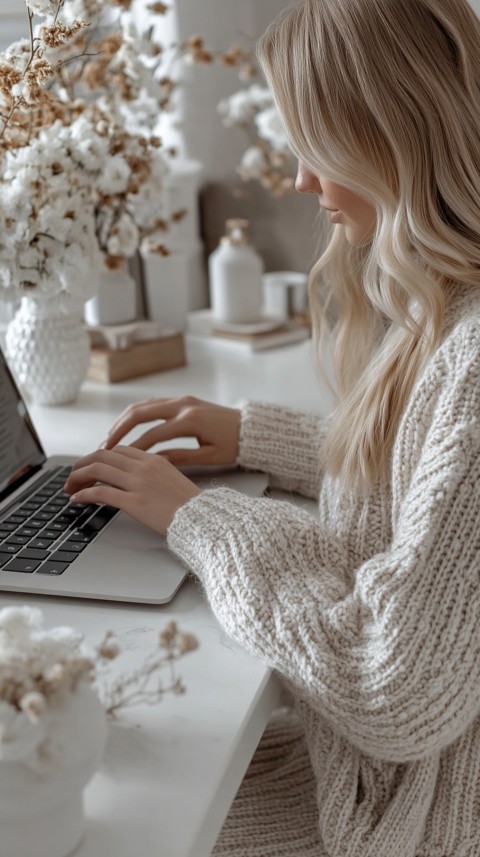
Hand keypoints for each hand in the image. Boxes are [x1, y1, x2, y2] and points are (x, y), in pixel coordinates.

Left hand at [63, 446, 200, 534]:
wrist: (203, 520)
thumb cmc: (190, 506)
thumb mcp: (171, 480)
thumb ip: (151, 474)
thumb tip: (130, 478)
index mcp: (153, 460)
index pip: (117, 450)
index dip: (98, 456)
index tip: (89, 466)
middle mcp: (143, 467)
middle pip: (102, 455)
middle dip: (82, 464)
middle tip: (72, 475)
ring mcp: (138, 483)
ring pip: (97, 469)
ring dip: (78, 477)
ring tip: (70, 487)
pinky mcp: (134, 502)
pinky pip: (101, 493)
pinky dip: (84, 494)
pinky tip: (77, 499)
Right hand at [103, 396, 240, 467]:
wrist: (250, 428)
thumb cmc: (234, 444)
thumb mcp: (210, 456)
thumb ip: (181, 458)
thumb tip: (155, 461)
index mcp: (190, 421)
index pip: (153, 434)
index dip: (134, 448)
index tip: (118, 461)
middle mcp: (183, 406)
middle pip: (140, 413)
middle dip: (119, 430)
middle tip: (104, 446)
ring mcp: (182, 400)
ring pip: (143, 405)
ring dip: (124, 420)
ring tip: (110, 437)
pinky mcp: (182, 400)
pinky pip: (152, 403)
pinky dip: (136, 414)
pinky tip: (126, 426)